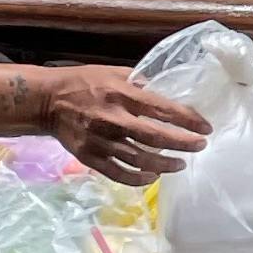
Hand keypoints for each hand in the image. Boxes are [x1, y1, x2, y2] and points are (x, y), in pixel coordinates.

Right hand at [34, 65, 214, 184]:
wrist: (47, 101)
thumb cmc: (82, 82)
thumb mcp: (113, 73)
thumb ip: (139, 83)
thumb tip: (164, 92)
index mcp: (122, 95)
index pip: (162, 109)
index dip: (187, 120)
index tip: (205, 128)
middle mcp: (113, 119)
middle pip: (155, 137)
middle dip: (183, 144)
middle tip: (200, 146)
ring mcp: (101, 141)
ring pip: (139, 160)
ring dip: (164, 165)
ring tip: (180, 164)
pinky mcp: (89, 157)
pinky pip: (118, 173)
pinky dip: (138, 179)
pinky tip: (152, 177)